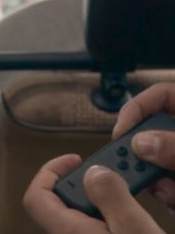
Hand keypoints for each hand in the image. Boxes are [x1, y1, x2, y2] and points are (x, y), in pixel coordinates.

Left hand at [24, 154, 163, 232]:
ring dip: (103, 200)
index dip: (49, 172)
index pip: (36, 197)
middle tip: (116, 176)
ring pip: (82, 216)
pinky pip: (97, 229)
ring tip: (131, 194)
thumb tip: (92, 172)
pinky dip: (111, 217)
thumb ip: (111, 197)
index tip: (76, 159)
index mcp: (68, 233)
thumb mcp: (134, 229)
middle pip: (62, 203)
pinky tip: (133, 219)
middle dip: (86, 184)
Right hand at [113, 82, 174, 208]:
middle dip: (142, 152)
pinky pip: (168, 184)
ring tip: (163, 188)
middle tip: (130, 164)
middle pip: (153, 132)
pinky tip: (172, 197)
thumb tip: (142, 144)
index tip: (122, 131)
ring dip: (155, 178)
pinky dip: (167, 193)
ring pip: (157, 161)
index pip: (161, 95)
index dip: (138, 107)